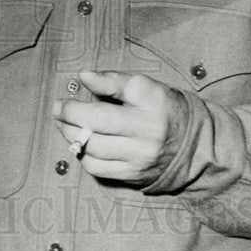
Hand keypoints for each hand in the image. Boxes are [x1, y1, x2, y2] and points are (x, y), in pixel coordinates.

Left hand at [52, 70, 189, 185]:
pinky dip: (84, 156)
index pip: (111, 93)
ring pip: (93, 148)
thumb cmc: (163, 109)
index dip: (83, 98)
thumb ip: (112, 80)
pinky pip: (98, 168)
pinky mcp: (134, 175)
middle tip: (57, 110)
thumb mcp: (144, 87)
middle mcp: (147, 131)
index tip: (63, 99)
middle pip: (97, 124)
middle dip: (69, 117)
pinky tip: (81, 145)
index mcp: (150, 102)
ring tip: (64, 126)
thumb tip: (83, 75)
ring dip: (71, 136)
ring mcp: (140, 156)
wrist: (193, 146)